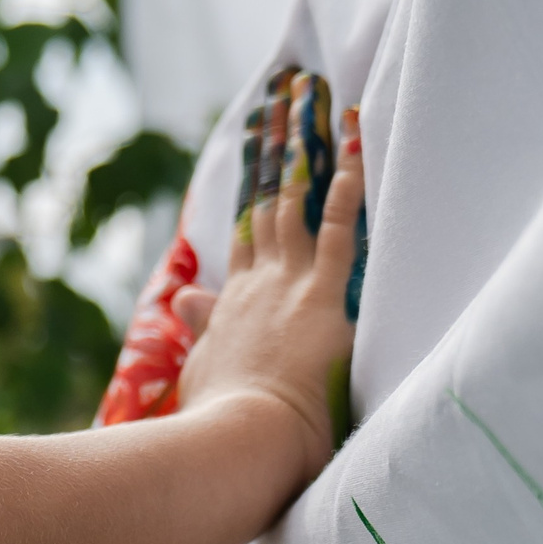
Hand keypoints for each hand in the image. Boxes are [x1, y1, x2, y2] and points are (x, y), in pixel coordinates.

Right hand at [175, 98, 363, 479]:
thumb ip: (203, 334)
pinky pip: (337, 226)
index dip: (253, 200)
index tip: (259, 162)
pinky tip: (355, 144)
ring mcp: (287, 286)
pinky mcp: (321, 294)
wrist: (238, 444)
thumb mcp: (205, 377)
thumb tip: (187, 298)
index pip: (246, 242)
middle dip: (275, 152)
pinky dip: (346, 183)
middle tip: (281, 103)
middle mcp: (256, 287)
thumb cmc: (225, 431)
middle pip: (266, 204)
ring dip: (303, 147)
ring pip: (295, 201)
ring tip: (308, 99)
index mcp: (231, 311)